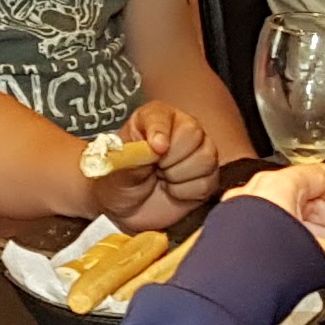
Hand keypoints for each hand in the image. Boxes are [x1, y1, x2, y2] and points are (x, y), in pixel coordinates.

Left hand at [94, 102, 224, 228]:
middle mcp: (181, 128)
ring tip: (162, 178)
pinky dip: (187, 192)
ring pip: (206, 157)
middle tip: (155, 168)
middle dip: (171, 158)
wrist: (127, 209)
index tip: (156, 149)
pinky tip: (173, 190)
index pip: (163, 115)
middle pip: (193, 133)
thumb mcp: (116, 169)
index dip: (160, 131)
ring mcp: (199, 151)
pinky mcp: (208, 175)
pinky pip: (208, 182)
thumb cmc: (119, 180)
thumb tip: (157, 148)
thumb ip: (134, 157)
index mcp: (154, 117)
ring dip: (178, 176)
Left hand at [246, 159, 324, 287]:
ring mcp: (246, 224)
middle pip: (314, 202)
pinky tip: (322, 269)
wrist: (216, 302)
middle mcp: (257, 199)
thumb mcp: (324, 257)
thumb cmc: (251, 267)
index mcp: (275, 187)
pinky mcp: (241, 250)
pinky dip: (308, 251)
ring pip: (299, 225)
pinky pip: (282, 243)